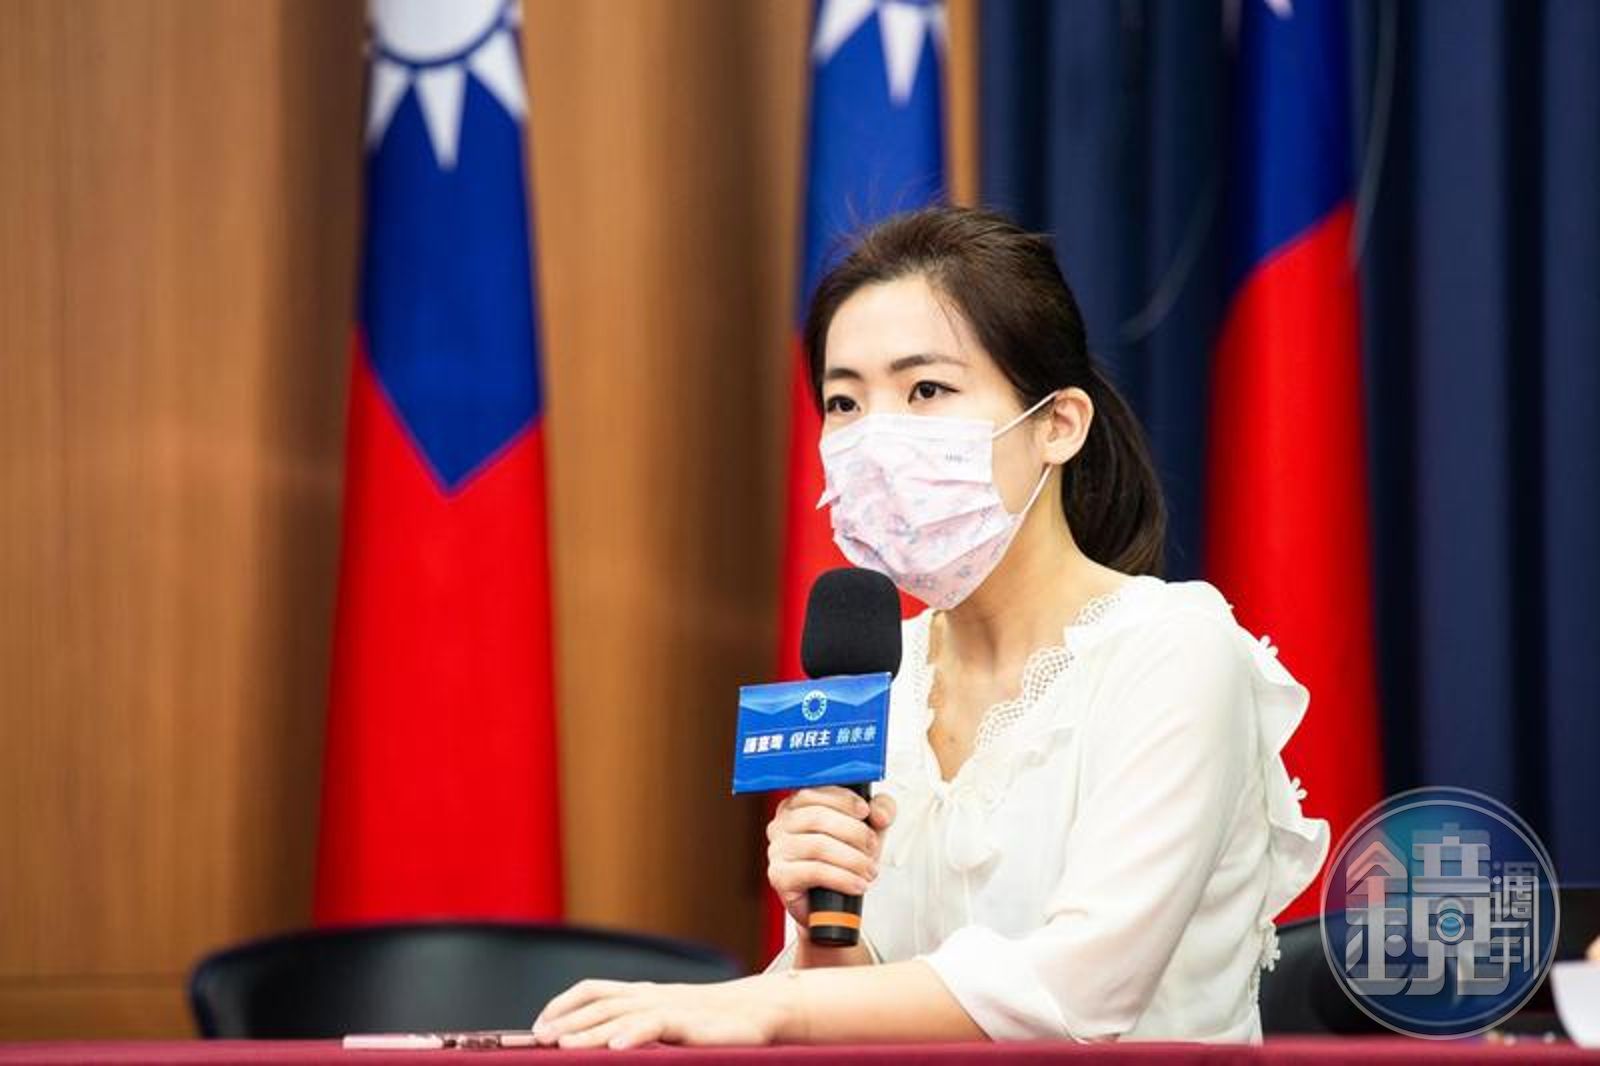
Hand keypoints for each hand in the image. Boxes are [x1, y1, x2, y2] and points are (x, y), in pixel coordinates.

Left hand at [531, 974, 791, 1048]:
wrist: (760, 1010)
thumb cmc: (713, 1021)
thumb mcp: (668, 1020)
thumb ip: (639, 1026)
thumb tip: (605, 1043)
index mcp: (643, 993)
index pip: (593, 990)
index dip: (563, 1004)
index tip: (538, 1025)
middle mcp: (650, 995)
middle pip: (599, 1003)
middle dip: (565, 1020)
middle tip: (539, 1039)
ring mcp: (669, 1006)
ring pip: (620, 1015)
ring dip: (588, 1030)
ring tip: (564, 1045)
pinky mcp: (688, 1021)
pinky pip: (655, 1025)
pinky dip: (633, 1034)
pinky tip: (615, 1048)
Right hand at [767, 786, 895, 927]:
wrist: (832, 903)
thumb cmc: (845, 859)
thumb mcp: (869, 827)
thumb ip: (881, 809)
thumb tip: (879, 813)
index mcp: (797, 805)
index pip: (814, 792)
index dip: (843, 800)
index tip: (865, 812)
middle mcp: (781, 824)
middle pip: (817, 817)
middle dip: (853, 832)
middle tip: (872, 847)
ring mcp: (777, 850)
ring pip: (818, 845)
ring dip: (852, 859)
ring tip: (868, 870)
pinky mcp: (779, 875)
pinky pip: (814, 871)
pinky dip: (843, 878)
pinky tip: (857, 884)